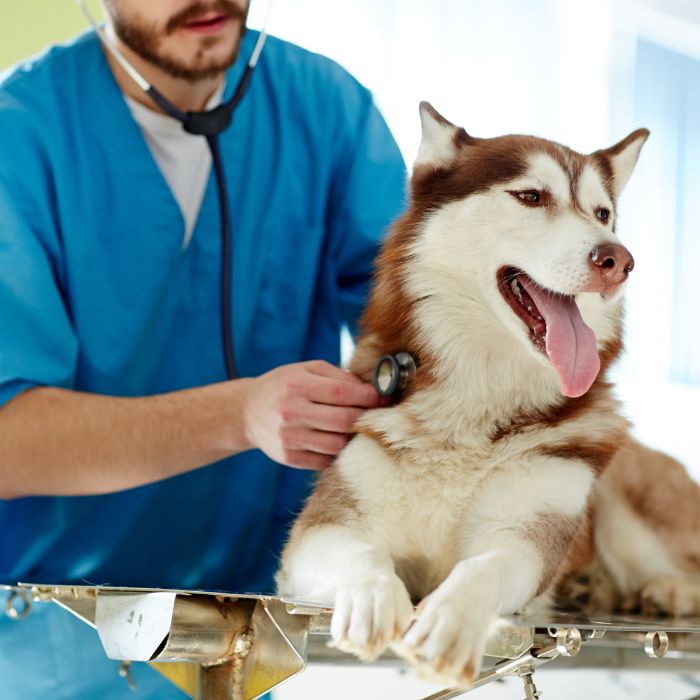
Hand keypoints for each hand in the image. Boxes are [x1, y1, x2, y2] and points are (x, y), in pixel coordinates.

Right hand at [242, 360, 383, 469]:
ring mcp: (288, 438)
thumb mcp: (306, 371)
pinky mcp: (288, 458)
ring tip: (356, 427)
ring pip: (337, 444)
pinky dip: (337, 452)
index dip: (368, 397)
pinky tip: (338, 440)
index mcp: (296, 385)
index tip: (383, 397)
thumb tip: (372, 390)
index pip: (342, 393)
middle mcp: (290, 412)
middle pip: (343, 421)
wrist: (247, 412)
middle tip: (376, 414)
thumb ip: (338, 377)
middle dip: (365, 417)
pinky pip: (325, 460)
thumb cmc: (284, 386)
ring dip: (352, 437)